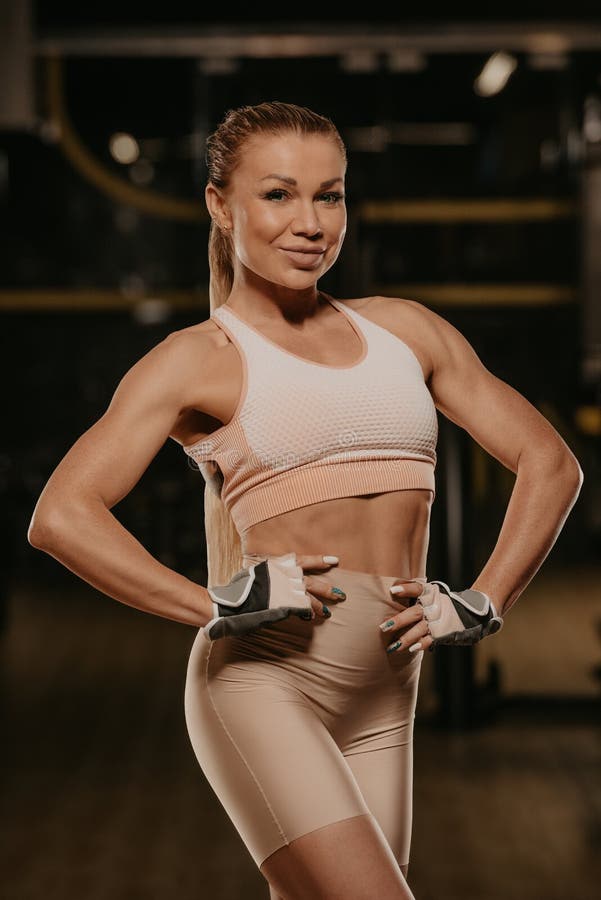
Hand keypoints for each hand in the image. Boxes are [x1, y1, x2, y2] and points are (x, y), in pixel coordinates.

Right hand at [204, 552, 347, 640]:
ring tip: (329, 612)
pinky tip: (312, 618)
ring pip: (311, 597)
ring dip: (321, 605)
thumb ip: (267, 573)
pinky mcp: (288, 605)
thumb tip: (272, 578)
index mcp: (278, 564)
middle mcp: (287, 575)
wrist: (233, 602)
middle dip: (327, 588)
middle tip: (341, 593)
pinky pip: (303, 609)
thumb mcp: (253, 572)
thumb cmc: (238, 588)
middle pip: (313, 581)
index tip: (335, 560)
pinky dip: (308, 614)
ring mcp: (288, 590)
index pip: (304, 560)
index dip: (320, 560)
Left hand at [379, 578, 503, 653]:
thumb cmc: (443, 604)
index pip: (417, 588)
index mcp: (430, 593)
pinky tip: (411, 649)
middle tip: (383, 627)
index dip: (405, 589)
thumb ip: (417, 596)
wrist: (473, 614)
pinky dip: (421, 644)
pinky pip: (430, 639)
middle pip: (414, 613)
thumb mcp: (433, 595)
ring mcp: (438, 621)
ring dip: (405, 638)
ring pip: (419, 629)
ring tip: (391, 647)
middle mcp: (433, 606)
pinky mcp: (443, 633)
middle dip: (398, 621)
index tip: (392, 590)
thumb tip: (390, 593)